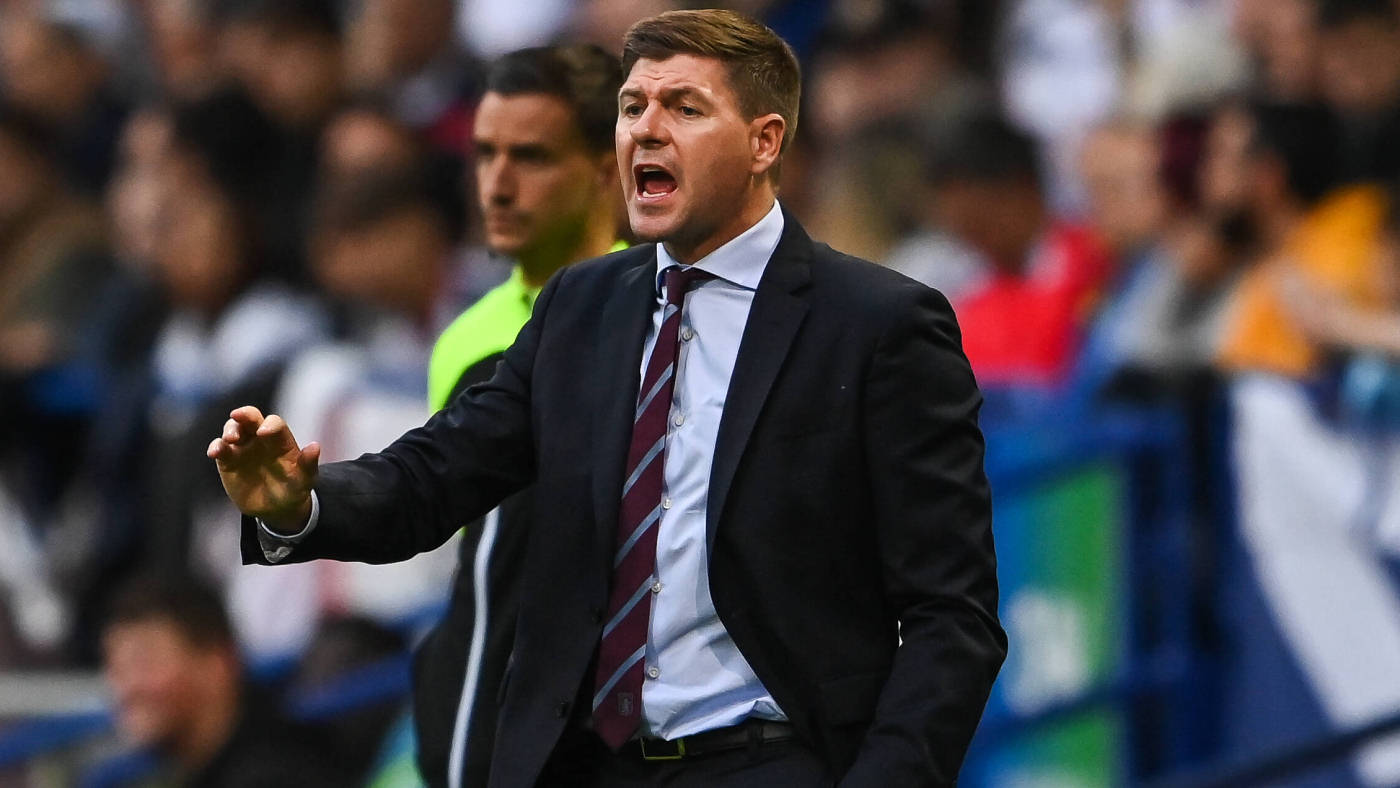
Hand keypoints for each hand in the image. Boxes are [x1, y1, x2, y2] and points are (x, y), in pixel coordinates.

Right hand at [207, 406, 319, 533]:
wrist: (275, 508)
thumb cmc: (293, 489)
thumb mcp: (304, 480)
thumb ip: (308, 464)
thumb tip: (315, 446)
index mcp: (281, 440)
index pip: (274, 423)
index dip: (270, 425)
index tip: (264, 433)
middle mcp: (260, 439)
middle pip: (251, 418)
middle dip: (244, 414)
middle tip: (238, 416)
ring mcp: (243, 448)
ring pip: (233, 429)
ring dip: (229, 430)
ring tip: (230, 440)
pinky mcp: (228, 460)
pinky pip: (220, 449)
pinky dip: (216, 447)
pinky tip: (214, 453)